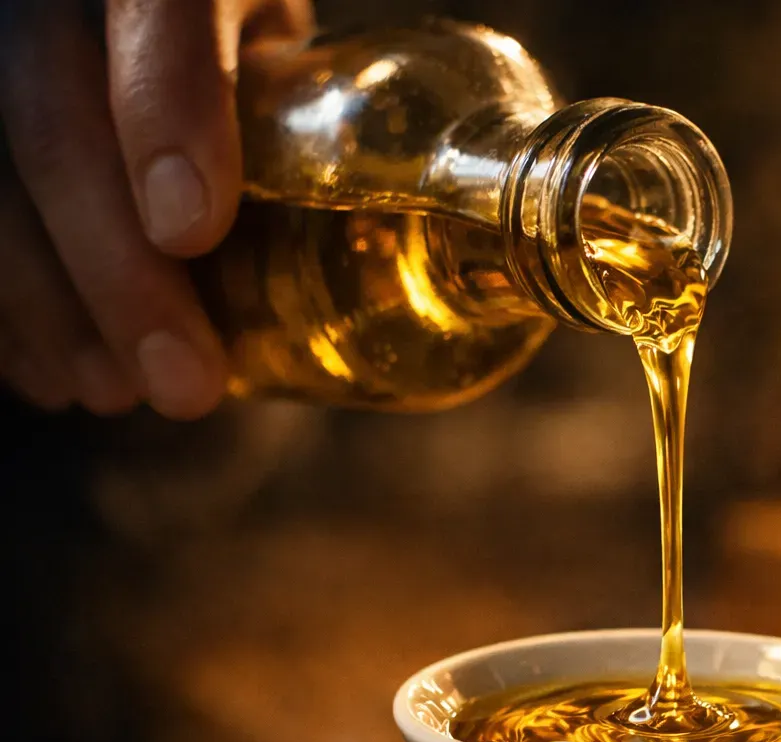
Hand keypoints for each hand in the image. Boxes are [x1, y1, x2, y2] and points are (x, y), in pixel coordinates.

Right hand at [0, 0, 311, 417]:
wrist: (161, 30)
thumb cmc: (261, 59)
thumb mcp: (309, 69)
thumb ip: (337, 123)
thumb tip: (467, 247)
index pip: (163, 7)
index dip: (166, 113)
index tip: (192, 231)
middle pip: (51, 112)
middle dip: (115, 269)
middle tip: (184, 385)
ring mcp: (5, 48)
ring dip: (47, 303)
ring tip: (117, 395)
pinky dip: (6, 306)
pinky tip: (53, 372)